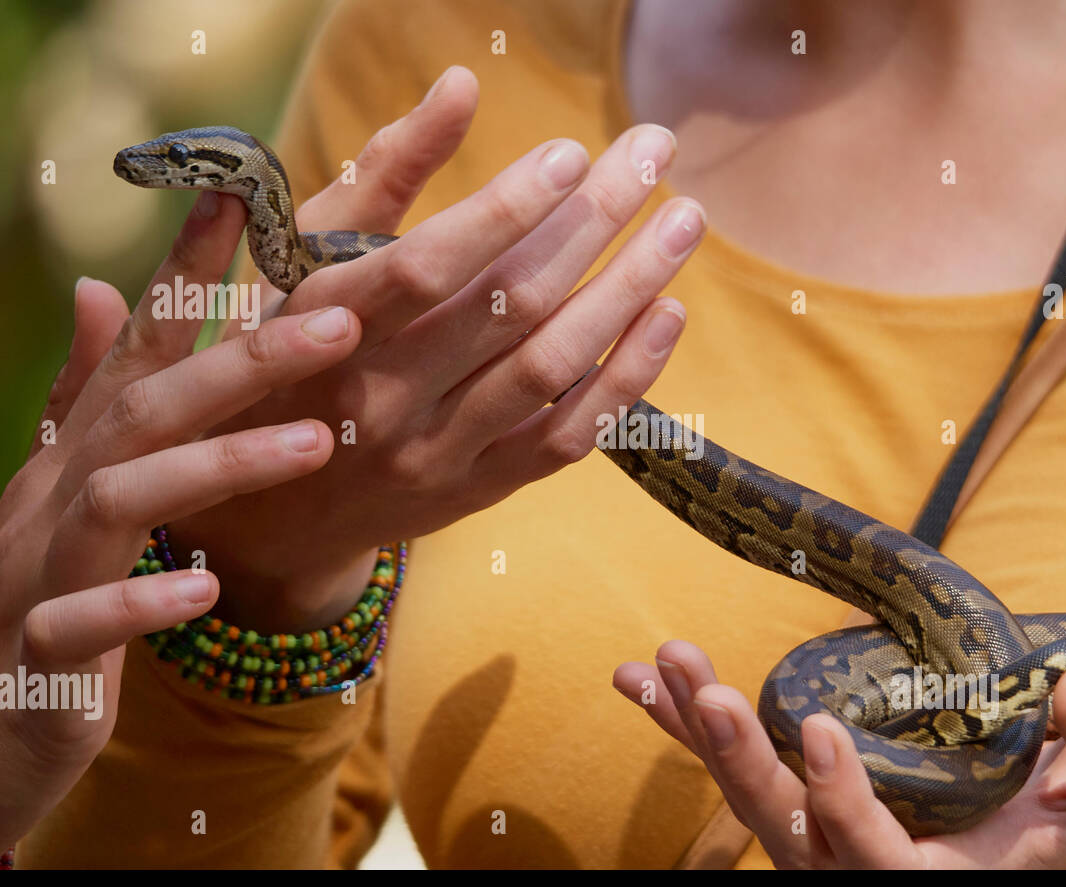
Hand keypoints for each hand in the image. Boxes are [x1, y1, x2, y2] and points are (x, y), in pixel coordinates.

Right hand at [0, 194, 363, 844]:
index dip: (187, 274)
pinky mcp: (38, 658)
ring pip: (117, 499)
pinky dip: (140, 601)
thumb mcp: (66, 487)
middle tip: (342, 321)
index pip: (139, 349)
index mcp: (80, 456)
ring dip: (215, 466)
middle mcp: (57, 495)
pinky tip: (202, 586)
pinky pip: (82, 626)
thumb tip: (100, 290)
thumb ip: (86, 394)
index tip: (245, 200)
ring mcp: (40, 572)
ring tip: (310, 444)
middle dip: (242, 360)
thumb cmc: (39, 591)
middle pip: (148, 407)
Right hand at [170, 66, 703, 629]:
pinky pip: (566, 439)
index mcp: (326, 326)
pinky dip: (625, 378)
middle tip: (654, 154)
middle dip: (593, 222)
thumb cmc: (290, 358)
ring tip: (683, 221)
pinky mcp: (475, 492)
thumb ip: (380, 173)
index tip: (572, 151)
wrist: (272, 512)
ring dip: (627, 289)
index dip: (505, 208)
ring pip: (550, 368)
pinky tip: (668, 312)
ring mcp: (433, 452)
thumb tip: (462, 85)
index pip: (426, 265)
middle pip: (509, 305)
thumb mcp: (302, 262)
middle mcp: (381, 397)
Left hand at [614, 639, 1065, 867]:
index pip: (881, 865)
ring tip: (658, 666)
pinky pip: (747, 773)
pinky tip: (647, 680)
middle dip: (743, 766)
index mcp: (952, 878)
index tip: (822, 733)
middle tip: (704, 693)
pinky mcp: (819, 805)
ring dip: (699, 737)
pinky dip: (693, 729)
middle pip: (791, 836)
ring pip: (753, 805)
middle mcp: (879, 868)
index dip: (847, 807)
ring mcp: (838, 840)